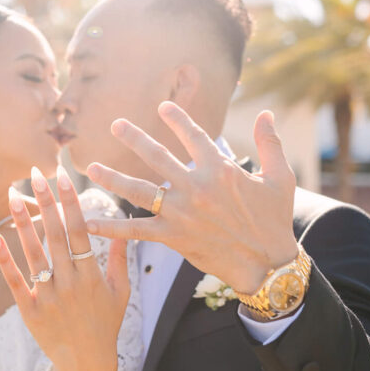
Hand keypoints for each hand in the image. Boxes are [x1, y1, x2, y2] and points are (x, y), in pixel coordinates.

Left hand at [0, 165, 129, 370]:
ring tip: (12, 195)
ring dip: (22, 222)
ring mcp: (48, 296)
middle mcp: (70, 282)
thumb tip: (123, 228)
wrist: (87, 364)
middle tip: (35, 172)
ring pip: (33, 253)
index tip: (62, 176)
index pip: (81, 230)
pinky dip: (4, 257)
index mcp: (93, 275)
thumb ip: (121, 259)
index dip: (71, 202)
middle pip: (56, 235)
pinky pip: (14, 279)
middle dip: (46, 202)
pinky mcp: (29, 310)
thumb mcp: (122, 292)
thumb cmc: (106, 324)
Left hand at [84, 101, 298, 294]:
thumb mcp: (281, 177)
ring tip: (92, 167)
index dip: (178, 119)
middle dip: (134, 138)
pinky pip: (135, 231)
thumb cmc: (275, 220)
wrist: (267, 263)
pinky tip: (88, 223)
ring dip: (113, 178)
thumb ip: (270, 143)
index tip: (162, 107)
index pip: (194, 136)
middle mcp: (196, 187)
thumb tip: (265, 113)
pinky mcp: (172, 236)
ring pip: (139, 190)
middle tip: (115, 125)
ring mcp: (181, 212)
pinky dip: (111, 228)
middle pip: (157, 156)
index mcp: (221, 169)